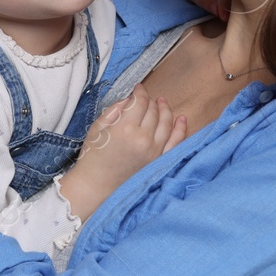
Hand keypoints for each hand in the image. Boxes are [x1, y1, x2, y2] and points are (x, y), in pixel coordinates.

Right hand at [71, 84, 186, 194]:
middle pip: (153, 111)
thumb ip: (114, 110)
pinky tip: (182, 119)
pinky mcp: (159, 161)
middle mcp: (143, 138)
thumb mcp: (97, 128)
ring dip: (165, 109)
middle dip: (150, 101)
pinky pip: (176, 142)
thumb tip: (130, 100)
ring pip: (166, 122)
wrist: (96, 185)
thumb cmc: (93, 157)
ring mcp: (154, 151)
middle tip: (145, 98)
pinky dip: (181, 129)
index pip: (140, 102)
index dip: (140, 92)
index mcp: (125, 128)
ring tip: (162, 102)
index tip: (138, 89)